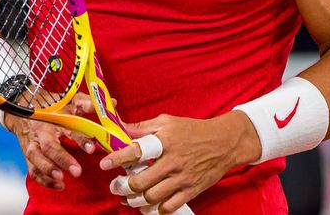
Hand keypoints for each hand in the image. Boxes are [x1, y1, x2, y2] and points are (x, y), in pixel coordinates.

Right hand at [5, 93, 99, 190]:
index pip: (68, 128)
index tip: (92, 148)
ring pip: (36, 159)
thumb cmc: (50, 105)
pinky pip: (33, 169)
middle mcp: (41, 131)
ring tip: (62, 180)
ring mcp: (32, 144)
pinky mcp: (28, 155)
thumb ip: (89, 103)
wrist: (22, 107)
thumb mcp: (69, 100)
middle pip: (48, 147)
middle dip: (62, 159)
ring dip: (48, 171)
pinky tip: (58, 186)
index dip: (80, 139)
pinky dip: (44, 180)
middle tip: (77, 171)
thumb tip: (113, 103)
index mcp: (54, 118)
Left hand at [100, 112, 257, 212]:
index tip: (104, 163)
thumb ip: (141, 127)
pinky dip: (156, 209)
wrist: (225, 143)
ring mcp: (183, 178)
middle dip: (123, 186)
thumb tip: (120, 128)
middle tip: (115, 186)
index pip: (136, 151)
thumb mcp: (167, 121)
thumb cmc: (193, 130)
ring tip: (127, 198)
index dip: (118, 158)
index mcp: (165, 141)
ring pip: (152, 197)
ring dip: (135, 200)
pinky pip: (170, 206)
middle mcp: (173, 162)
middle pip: (141, 181)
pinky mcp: (192, 190)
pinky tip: (148, 205)